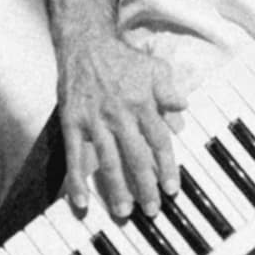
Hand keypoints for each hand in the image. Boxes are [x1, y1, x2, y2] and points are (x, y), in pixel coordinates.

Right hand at [57, 33, 185, 218]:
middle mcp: (120, 115)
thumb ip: (169, 90)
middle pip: (136, 157)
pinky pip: (74, 156)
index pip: (159, 141)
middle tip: (152, 210)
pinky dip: (76, 180)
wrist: (85, 44)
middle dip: (145, 186)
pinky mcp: (72, 122)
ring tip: (124, 211)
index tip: (173, 189)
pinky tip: (81, 201)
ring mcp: (94, 120)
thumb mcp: (155, 67)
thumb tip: (182, 108)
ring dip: (116, 189)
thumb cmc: (123, 59)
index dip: (167, 167)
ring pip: (107, 161)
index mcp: (143, 104)